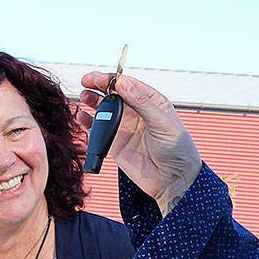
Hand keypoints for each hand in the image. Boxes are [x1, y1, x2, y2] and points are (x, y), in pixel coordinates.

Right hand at [77, 72, 202, 214]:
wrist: (173, 180)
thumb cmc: (176, 149)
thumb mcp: (163, 122)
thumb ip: (142, 102)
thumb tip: (123, 83)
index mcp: (152, 102)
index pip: (129, 84)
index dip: (113, 79)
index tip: (100, 78)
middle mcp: (137, 112)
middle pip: (114, 93)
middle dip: (99, 86)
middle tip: (86, 81)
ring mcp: (125, 127)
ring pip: (104, 109)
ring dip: (93, 101)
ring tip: (84, 96)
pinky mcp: (115, 143)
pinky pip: (98, 129)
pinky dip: (88, 122)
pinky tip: (81, 116)